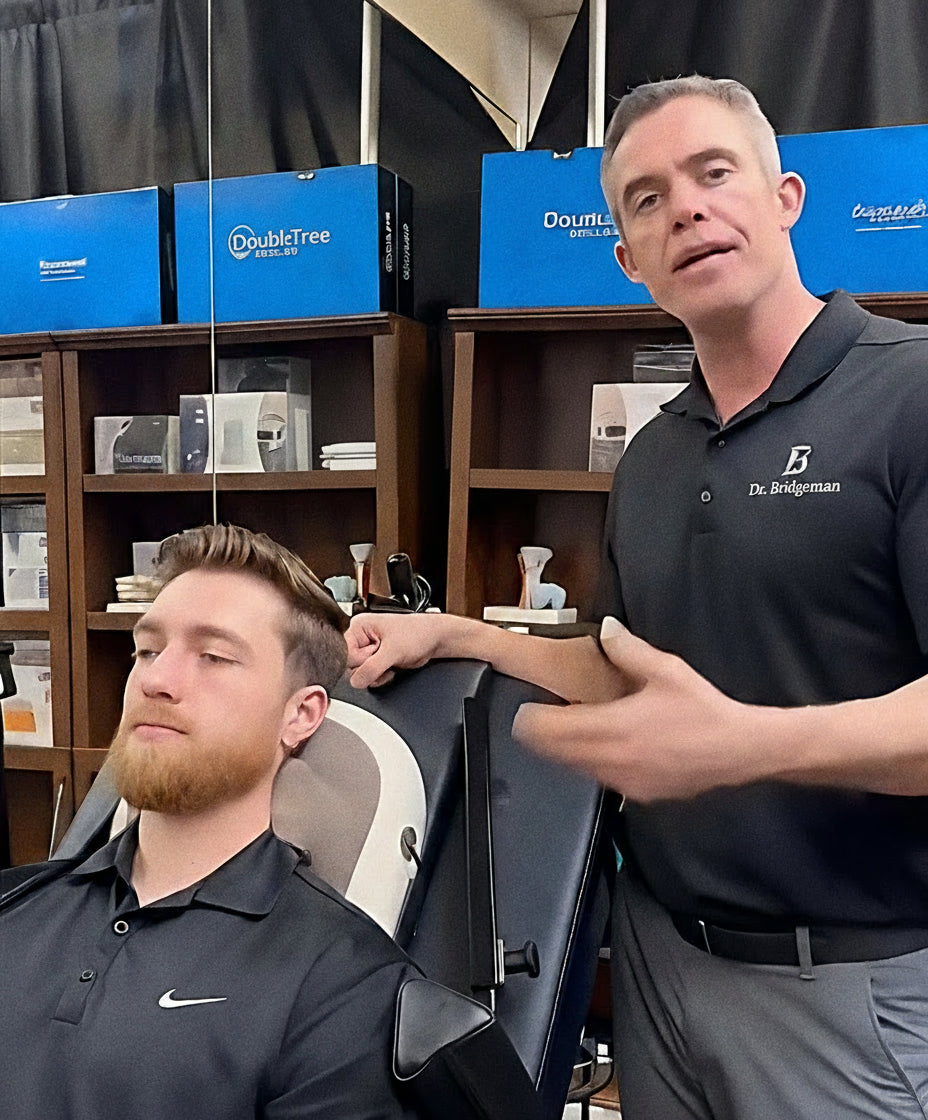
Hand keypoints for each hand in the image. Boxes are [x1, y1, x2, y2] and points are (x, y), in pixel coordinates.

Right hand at [346, 612, 446, 688]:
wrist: (433, 640)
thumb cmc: (417, 634)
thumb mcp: (393, 651)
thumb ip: (372, 668)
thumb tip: (356, 681)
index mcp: (359, 626)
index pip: (345, 653)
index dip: (361, 659)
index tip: (376, 654)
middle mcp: (361, 637)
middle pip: (351, 665)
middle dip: (370, 667)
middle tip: (386, 657)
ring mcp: (368, 649)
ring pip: (361, 673)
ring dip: (377, 673)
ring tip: (391, 660)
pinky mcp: (376, 660)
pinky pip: (370, 676)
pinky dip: (381, 676)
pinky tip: (392, 667)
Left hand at [512, 617, 754, 802]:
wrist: (738, 750)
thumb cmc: (703, 710)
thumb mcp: (665, 669)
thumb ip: (628, 649)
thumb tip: (606, 629)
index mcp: (611, 727)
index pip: (549, 730)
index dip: (530, 720)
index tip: (526, 709)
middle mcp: (611, 759)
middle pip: (552, 754)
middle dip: (540, 737)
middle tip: (536, 719)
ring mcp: (622, 781)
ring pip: (573, 769)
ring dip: (563, 752)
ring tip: (568, 730)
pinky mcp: (636, 795)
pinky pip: (599, 780)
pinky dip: (590, 764)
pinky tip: (603, 748)